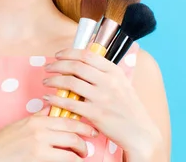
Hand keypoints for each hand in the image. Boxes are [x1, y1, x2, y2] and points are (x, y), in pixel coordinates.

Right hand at [0, 106, 98, 161]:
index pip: (65, 117)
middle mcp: (40, 128)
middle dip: (86, 135)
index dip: (81, 122)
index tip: (90, 126)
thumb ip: (38, 118)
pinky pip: (65, 158)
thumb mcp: (20, 126)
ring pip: (71, 143)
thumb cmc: (3, 144)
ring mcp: (40, 142)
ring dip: (81, 150)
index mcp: (36, 119)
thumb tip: (51, 110)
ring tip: (83, 154)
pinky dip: (74, 160)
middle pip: (72, 129)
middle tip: (92, 139)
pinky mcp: (39, 156)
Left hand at [42, 49, 162, 161]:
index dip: (69, 52)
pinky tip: (48, 98)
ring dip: (54, 81)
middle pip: (76, 67)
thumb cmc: (128, 107)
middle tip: (48, 68)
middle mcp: (108, 82)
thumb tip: (83, 61)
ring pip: (71, 83)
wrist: (139, 131)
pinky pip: (70, 104)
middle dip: (58, 65)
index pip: (87, 55)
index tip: (58, 55)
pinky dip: (56, 100)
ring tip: (46, 82)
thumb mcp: (121, 83)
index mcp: (114, 71)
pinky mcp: (96, 114)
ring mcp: (102, 98)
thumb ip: (104, 73)